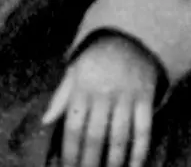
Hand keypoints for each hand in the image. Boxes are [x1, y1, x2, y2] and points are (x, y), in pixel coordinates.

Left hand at [42, 33, 161, 166]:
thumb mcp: (75, 71)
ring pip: (119, 137)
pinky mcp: (146, 97)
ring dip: (113, 162)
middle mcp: (104, 93)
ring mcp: (127, 96)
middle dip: (90, 163)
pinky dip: (140, 150)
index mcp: (83, 89)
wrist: (131, 35)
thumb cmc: (97, 58)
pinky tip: (134, 166)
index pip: (73, 128)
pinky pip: (143, 129)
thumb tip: (45, 121)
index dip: (70, 153)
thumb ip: (61, 97)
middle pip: (95, 137)